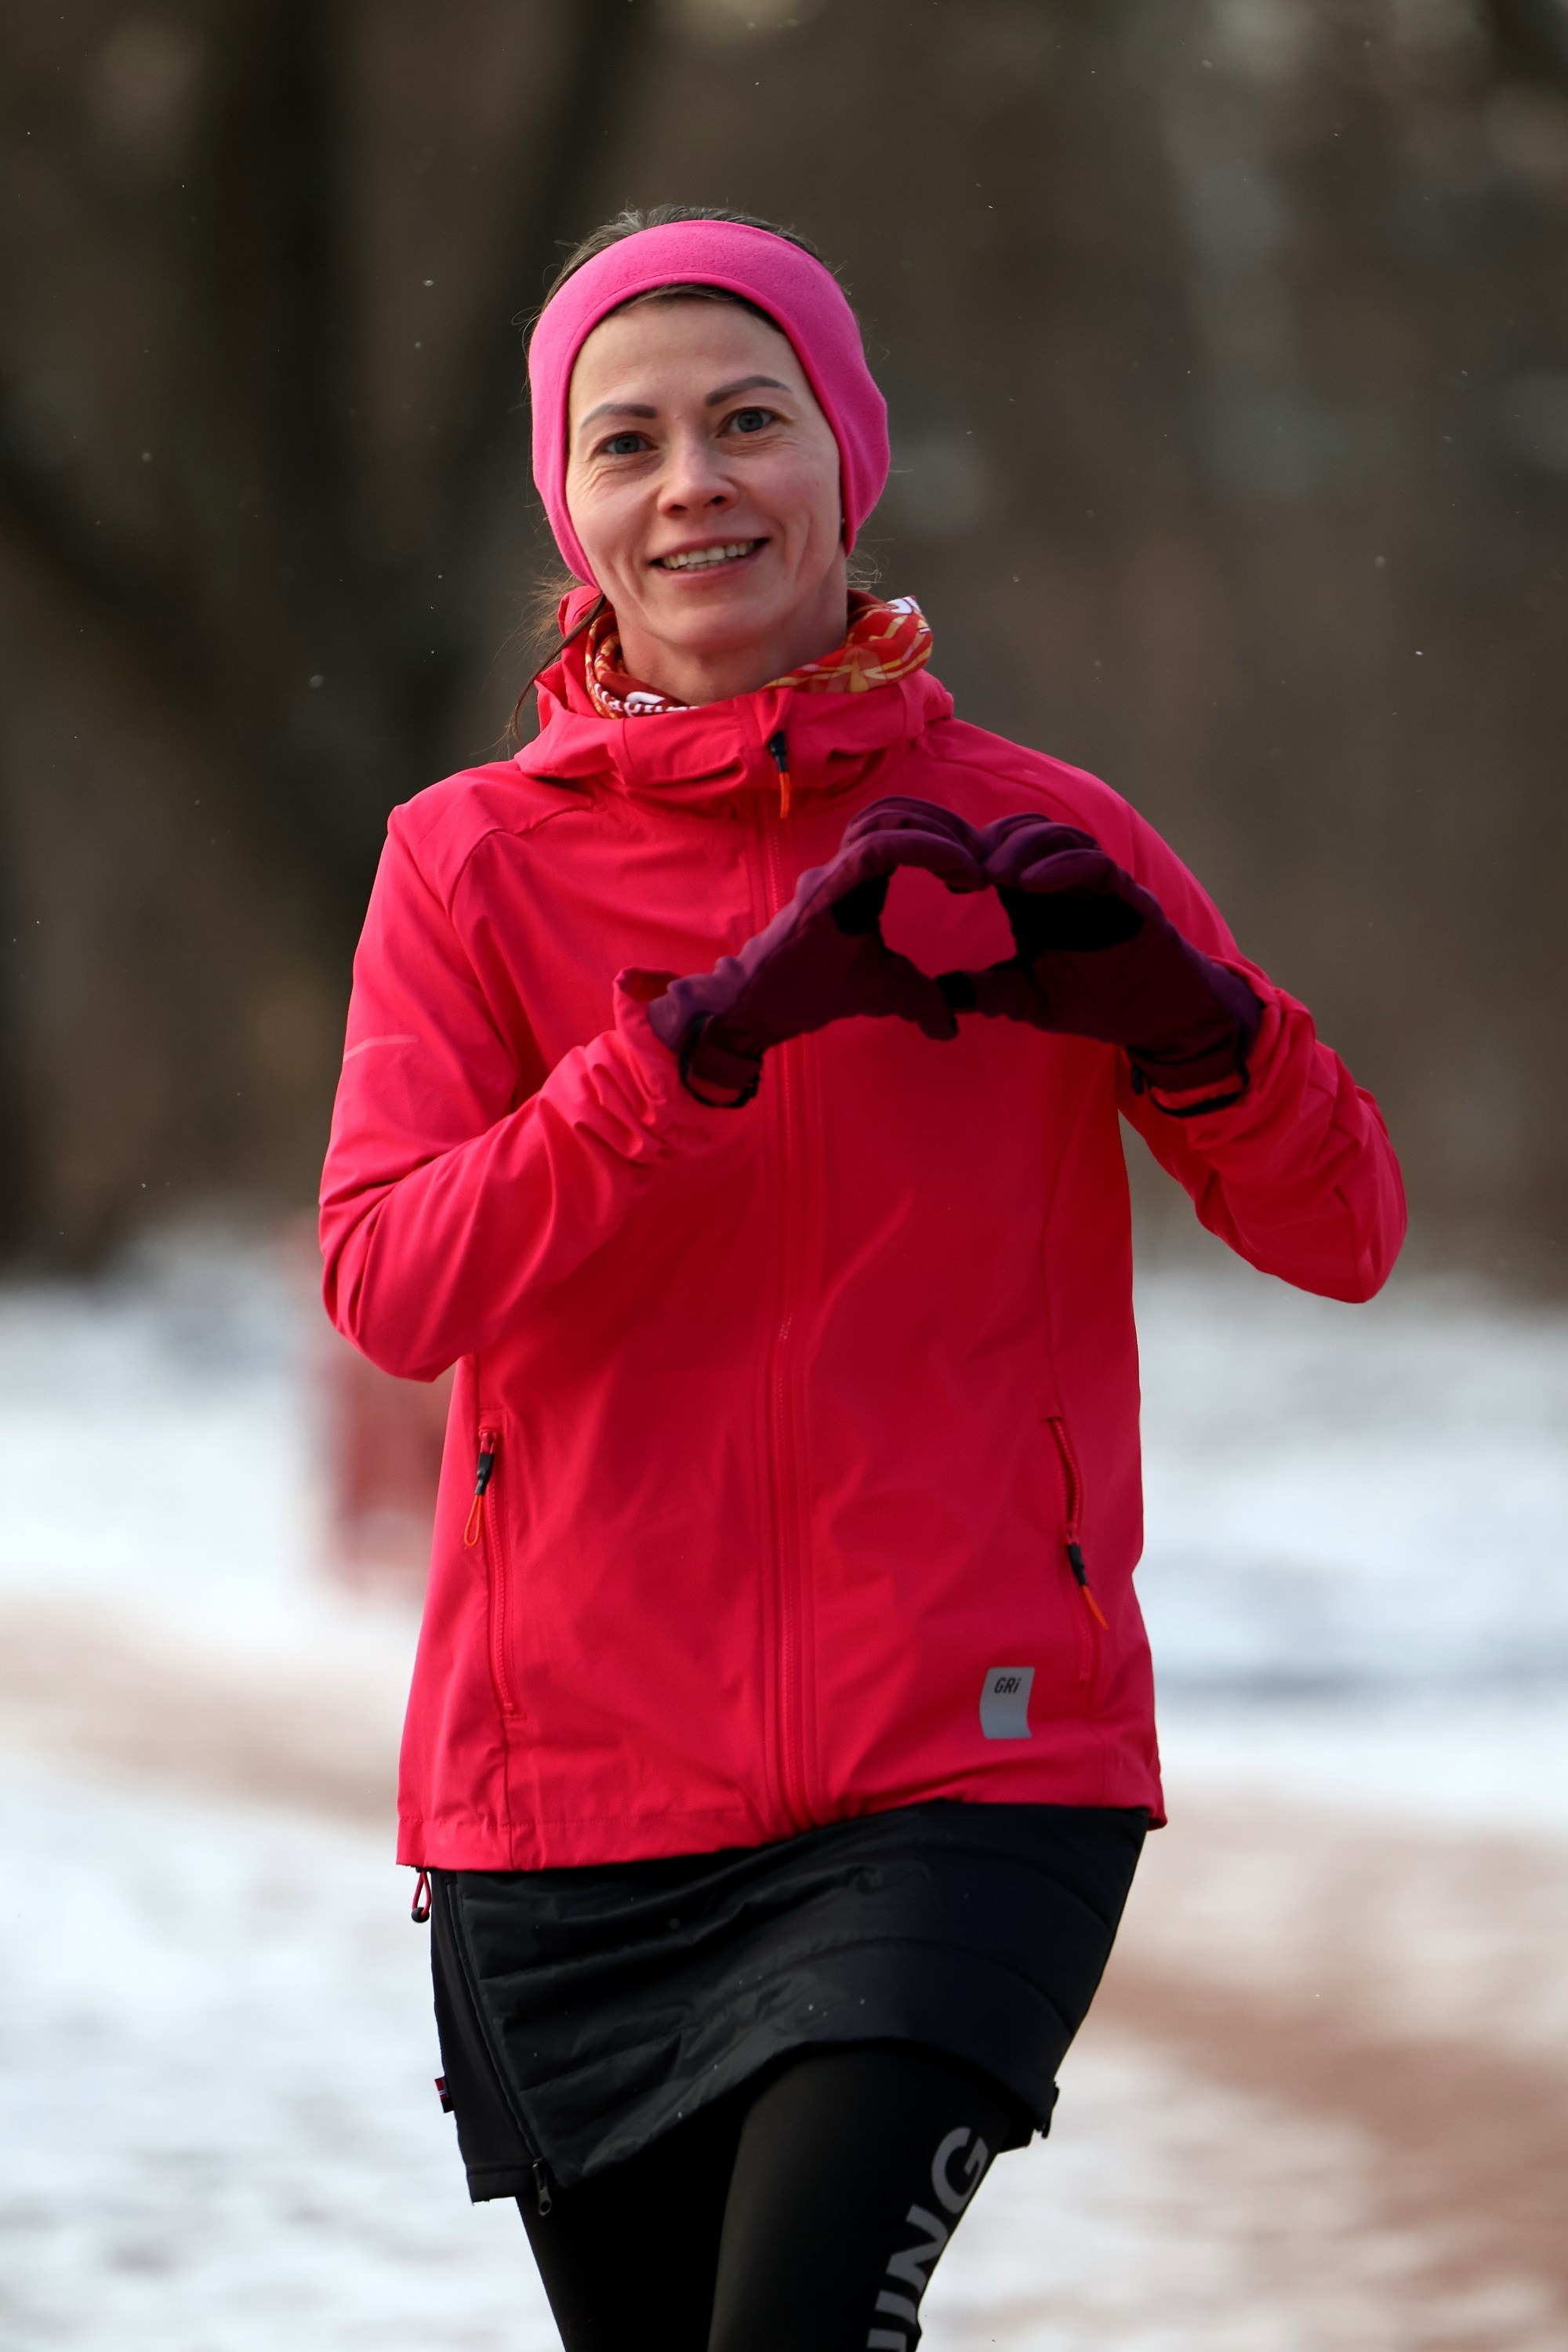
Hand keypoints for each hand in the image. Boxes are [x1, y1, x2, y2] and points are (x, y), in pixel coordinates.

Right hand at [647, 798, 985, 1103]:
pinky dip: (925, 848)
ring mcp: (833, 871)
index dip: (944, 835)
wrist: (762, 1008)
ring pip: (888, 817)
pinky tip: (959, 873)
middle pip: (898, 810)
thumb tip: (950, 1029)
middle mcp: (845, 865)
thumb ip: (922, 1000)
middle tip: (985, 858)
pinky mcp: (826, 887)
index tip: (978, 872)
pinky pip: (879, 848)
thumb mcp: (887, 992)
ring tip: (973, 866)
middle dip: (948, 824)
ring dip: (940, 831)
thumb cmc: (815, 991)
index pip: (902, 829)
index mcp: (860, 878)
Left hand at [939, 815, 1261, 1102]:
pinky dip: (1062, 866)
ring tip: (995, 875)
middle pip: (1024, 831)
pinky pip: (1093, 864)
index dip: (970, 854)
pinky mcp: (1126, 892)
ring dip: (1023, 849)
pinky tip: (1032, 882)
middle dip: (993, 843)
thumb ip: (985, 991)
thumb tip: (935, 996)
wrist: (1156, 1014)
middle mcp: (1063, 879)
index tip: (946, 878)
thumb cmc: (1095, 999)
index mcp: (1035, 896)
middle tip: (968, 870)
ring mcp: (1096, 881)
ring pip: (1057, 836)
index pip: (999, 852)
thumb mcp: (1027, 998)